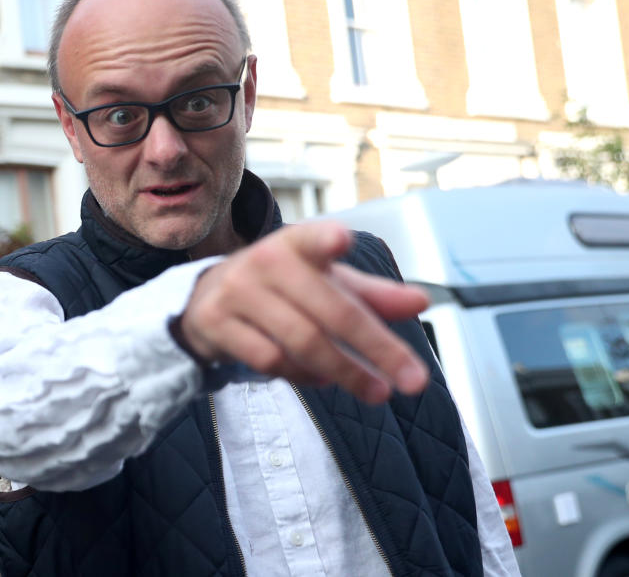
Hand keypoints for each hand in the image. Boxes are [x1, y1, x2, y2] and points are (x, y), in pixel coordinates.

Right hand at [179, 221, 429, 403]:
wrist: (207, 299)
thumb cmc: (282, 287)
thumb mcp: (325, 282)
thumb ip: (372, 294)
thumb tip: (421, 302)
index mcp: (295, 243)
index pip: (311, 238)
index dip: (324, 240)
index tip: (341, 240)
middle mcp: (264, 261)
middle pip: (330, 311)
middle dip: (377, 348)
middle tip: (414, 381)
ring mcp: (236, 292)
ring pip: (302, 342)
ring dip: (346, 372)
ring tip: (377, 391)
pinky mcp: (216, 323)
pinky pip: (271, 360)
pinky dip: (304, 375)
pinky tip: (323, 380)